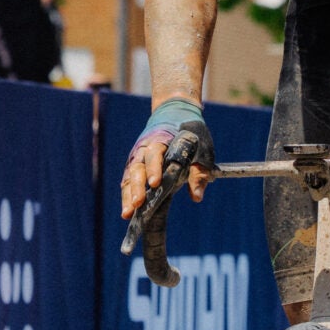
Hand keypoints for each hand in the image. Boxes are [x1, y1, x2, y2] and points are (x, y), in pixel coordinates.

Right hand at [119, 99, 212, 218]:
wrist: (175, 115)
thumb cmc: (191, 135)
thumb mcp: (202, 151)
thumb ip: (199, 173)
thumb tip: (197, 197)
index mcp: (163, 139)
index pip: (155, 153)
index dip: (154, 168)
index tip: (155, 183)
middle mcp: (145, 147)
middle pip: (138, 166)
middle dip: (137, 186)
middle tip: (138, 203)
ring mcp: (139, 157)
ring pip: (130, 175)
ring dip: (128, 194)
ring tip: (127, 214)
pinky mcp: (136, 166)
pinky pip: (128, 180)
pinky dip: (126, 195)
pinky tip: (126, 211)